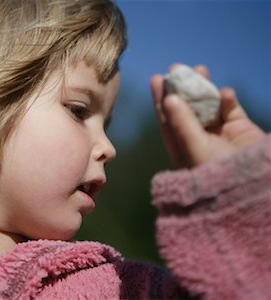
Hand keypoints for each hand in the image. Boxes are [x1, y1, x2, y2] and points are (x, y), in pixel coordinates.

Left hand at [150, 64, 265, 168]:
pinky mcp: (240, 130)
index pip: (167, 119)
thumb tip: (168, 98)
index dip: (161, 99)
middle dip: (182, 88)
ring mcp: (219, 133)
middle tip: (177, 67)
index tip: (156, 78)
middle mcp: (198, 138)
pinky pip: (230, 109)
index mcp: (181, 146)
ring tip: (200, 70)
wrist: (253, 187)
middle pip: (187, 108)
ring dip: (203, 88)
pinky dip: (227, 99)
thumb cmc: (217, 174)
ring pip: (208, 105)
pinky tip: (225, 94)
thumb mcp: (195, 148)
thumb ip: (183, 123)